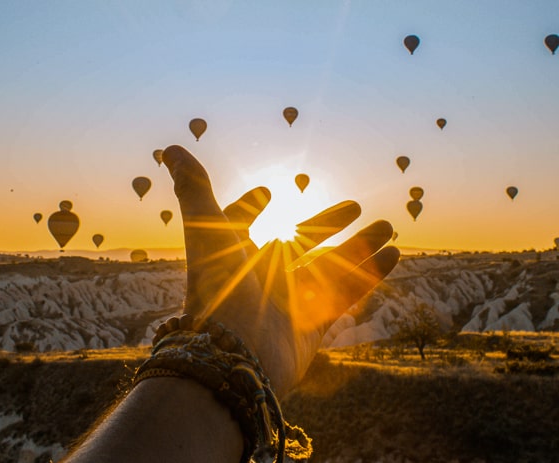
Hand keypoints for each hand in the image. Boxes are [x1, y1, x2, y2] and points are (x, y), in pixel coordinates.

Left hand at [163, 145, 398, 394]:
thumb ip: (194, 189)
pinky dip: (369, 275)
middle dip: (327, 224)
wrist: (234, 358)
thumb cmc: (218, 289)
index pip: (240, 226)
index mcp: (234, 256)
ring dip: (359, 247)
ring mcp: (288, 303)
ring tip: (387, 226)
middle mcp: (261, 279)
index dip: (248, 208)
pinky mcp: (312, 327)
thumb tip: (170, 147)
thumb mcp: (207, 231)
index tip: (266, 191)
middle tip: (355, 205)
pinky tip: (393, 253)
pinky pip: (345, 295)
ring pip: (329, 268)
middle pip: (299, 245)